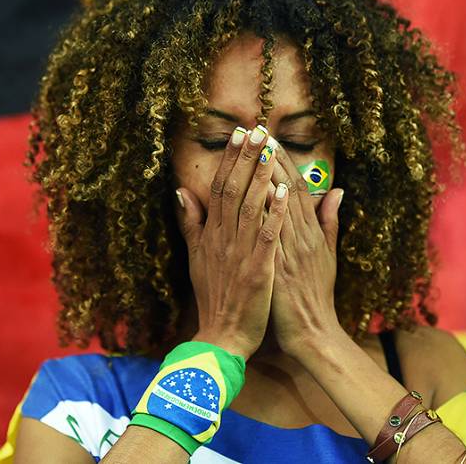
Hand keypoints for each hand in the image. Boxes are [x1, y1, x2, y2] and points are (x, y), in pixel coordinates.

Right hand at [176, 126, 288, 359]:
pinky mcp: (258, 270)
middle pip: (233, 190)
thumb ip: (190, 224)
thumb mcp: (196, 258)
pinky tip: (283, 191)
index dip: (230, 160)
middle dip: (245, 159)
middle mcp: (223, 239)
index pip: (220, 188)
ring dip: (260, 176)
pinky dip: (275, 212)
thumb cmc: (215, 297)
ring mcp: (239, 254)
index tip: (238, 134)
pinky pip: (266, 236)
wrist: (221, 336)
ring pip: (249, 207)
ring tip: (270, 149)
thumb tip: (181, 192)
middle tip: (255, 129)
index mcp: (212, 235)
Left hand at [269, 148, 344, 357]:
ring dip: (265, 177)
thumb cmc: (317, 296)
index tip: (267, 139)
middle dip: (271, 159)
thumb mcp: (329, 256)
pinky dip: (265, 214)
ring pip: (279, 207)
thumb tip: (337, 191)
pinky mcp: (279, 269)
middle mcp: (303, 237)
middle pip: (287, 190)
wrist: (314, 333)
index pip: (297, 188)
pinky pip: (271, 236)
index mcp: (311, 233)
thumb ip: (330, 222)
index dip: (282, 162)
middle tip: (256, 131)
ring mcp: (291, 252)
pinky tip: (255, 194)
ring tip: (252, 150)